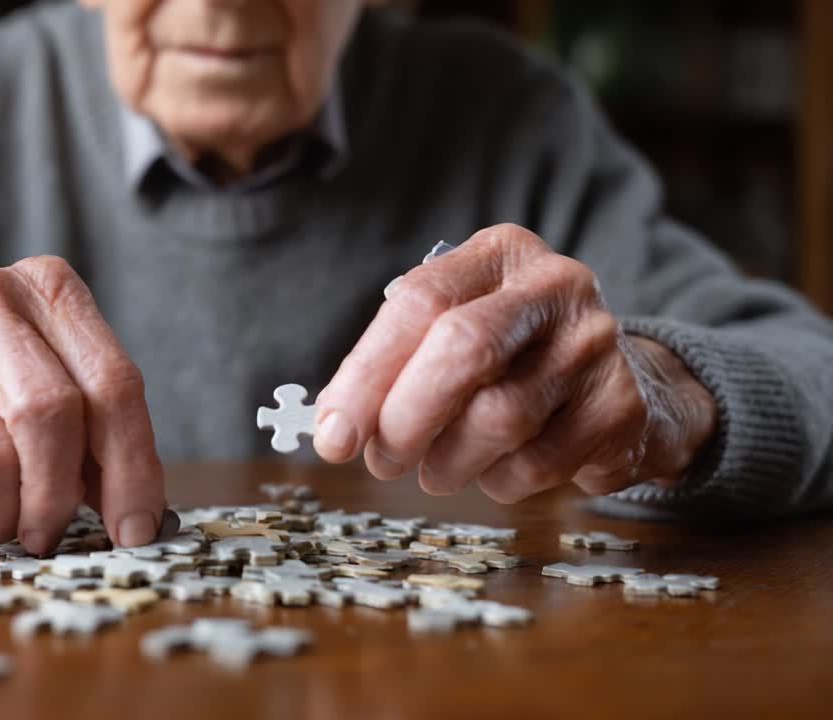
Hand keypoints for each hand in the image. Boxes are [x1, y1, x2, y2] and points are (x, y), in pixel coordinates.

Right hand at [0, 256, 166, 553]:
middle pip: (52, 417)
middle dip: (57, 496)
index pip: (115, 385)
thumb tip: (139, 517)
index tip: (135, 531)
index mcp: (50, 287)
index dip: (132, 469)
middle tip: (48, 534)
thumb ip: (93, 431)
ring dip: (2, 512)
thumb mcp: (41, 378)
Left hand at [314, 224, 717, 501]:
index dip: (365, 375)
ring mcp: (596, 342)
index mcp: (498, 253)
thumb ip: (392, 365)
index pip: (418, 302)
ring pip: (498, 418)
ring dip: (448, 463)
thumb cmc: (508, 357)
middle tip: (382, 461)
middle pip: (462, 350)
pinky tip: (495, 471)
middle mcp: (555, 284)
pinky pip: (538, 463)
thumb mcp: (450, 331)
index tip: (333, 434)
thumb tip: (333, 429)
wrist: (621, 380)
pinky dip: (499, 482)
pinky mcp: (620, 404)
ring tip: (437, 469)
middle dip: (405, 420)